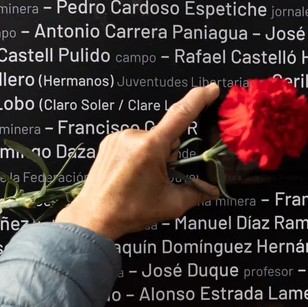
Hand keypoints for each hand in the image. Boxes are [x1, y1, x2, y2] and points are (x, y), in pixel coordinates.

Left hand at [55, 83, 221, 240]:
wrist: (94, 217)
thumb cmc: (129, 211)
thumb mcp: (170, 204)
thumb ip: (197, 192)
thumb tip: (213, 188)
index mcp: (150, 148)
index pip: (180, 115)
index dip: (198, 99)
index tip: (211, 89)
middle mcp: (133, 136)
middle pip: (166, 137)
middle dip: (169, 155)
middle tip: (158, 179)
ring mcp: (119, 137)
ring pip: (150, 140)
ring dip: (153, 154)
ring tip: (140, 179)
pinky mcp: (109, 140)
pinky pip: (134, 142)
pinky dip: (138, 154)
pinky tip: (130, 173)